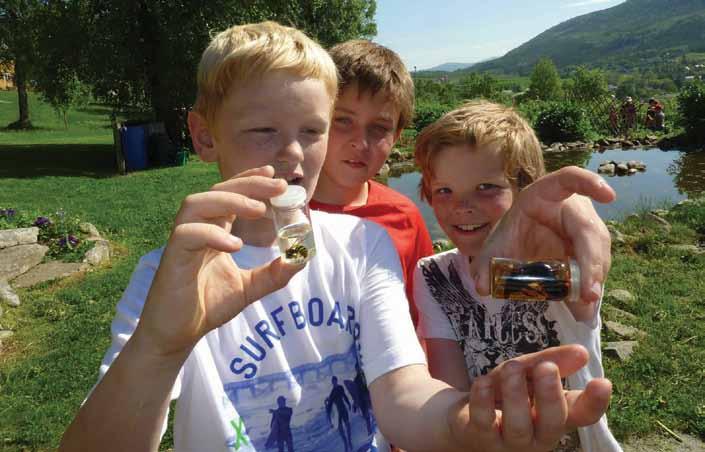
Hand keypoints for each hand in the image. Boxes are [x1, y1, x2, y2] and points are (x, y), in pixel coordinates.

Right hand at [134, 165, 304, 357]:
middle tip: (277, 186)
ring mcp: (182, 241)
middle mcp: (196, 229)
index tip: (273, 174)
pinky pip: (187, 234)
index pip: (229, 194)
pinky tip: (235, 245)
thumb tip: (301, 259)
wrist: (177, 334)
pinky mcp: (172, 258)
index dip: (249, 179)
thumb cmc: (206, 305)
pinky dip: (211, 234)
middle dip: (249, 184)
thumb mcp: (249, 287)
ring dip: (229, 201)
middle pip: (217, 191)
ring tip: (259, 209)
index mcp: (213, 230)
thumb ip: (274, 273)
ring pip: (197, 204)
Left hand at [448, 345, 611, 451]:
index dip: (594, 403)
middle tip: (547, 368)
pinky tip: (483, 381)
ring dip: (516, 394)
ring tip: (513, 367)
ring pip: (518, 426)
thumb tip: (582, 352)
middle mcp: (536, 435)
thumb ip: (550, 362)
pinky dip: (482, 400)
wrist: (461, 417)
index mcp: (554, 417)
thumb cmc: (502, 395)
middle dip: (551, 397)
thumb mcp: (526, 374)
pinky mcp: (478, 435)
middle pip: (552, 424)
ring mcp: (507, 441)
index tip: (603, 382)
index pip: (581, 415)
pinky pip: (483, 421)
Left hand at [469, 166, 615, 303]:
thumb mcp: (498, 242)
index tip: (608, 195)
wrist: (522, 237)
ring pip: (598, 251)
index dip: (590, 183)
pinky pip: (595, 267)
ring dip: (593, 278)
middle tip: (588, 292)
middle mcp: (572, 208)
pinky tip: (582, 306)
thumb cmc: (514, 229)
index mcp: (546, 193)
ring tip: (584, 304)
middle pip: (589, 229)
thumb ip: (487, 262)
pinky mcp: (590, 249)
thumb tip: (482, 287)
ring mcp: (585, 229)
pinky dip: (589, 285)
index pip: (570, 179)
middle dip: (591, 261)